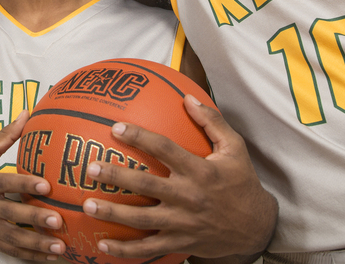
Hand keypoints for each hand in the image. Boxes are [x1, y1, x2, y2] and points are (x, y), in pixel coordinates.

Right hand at [0, 112, 65, 259]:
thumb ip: (5, 136)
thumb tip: (27, 113)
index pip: (5, 182)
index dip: (24, 184)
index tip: (46, 185)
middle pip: (10, 213)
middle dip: (34, 218)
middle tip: (58, 220)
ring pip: (11, 236)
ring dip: (36, 243)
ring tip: (59, 246)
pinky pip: (9, 250)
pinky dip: (29, 255)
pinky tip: (50, 257)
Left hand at [81, 96, 276, 259]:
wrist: (257, 228)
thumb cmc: (242, 183)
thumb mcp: (235, 148)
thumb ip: (212, 121)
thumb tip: (187, 97)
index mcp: (200, 171)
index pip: (166, 150)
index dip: (140, 138)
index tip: (116, 128)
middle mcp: (190, 197)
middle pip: (147, 186)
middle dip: (118, 177)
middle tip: (92, 168)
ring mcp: (184, 224)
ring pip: (143, 220)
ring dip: (114, 214)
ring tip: (88, 206)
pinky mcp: (181, 244)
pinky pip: (149, 249)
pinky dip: (125, 251)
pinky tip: (101, 244)